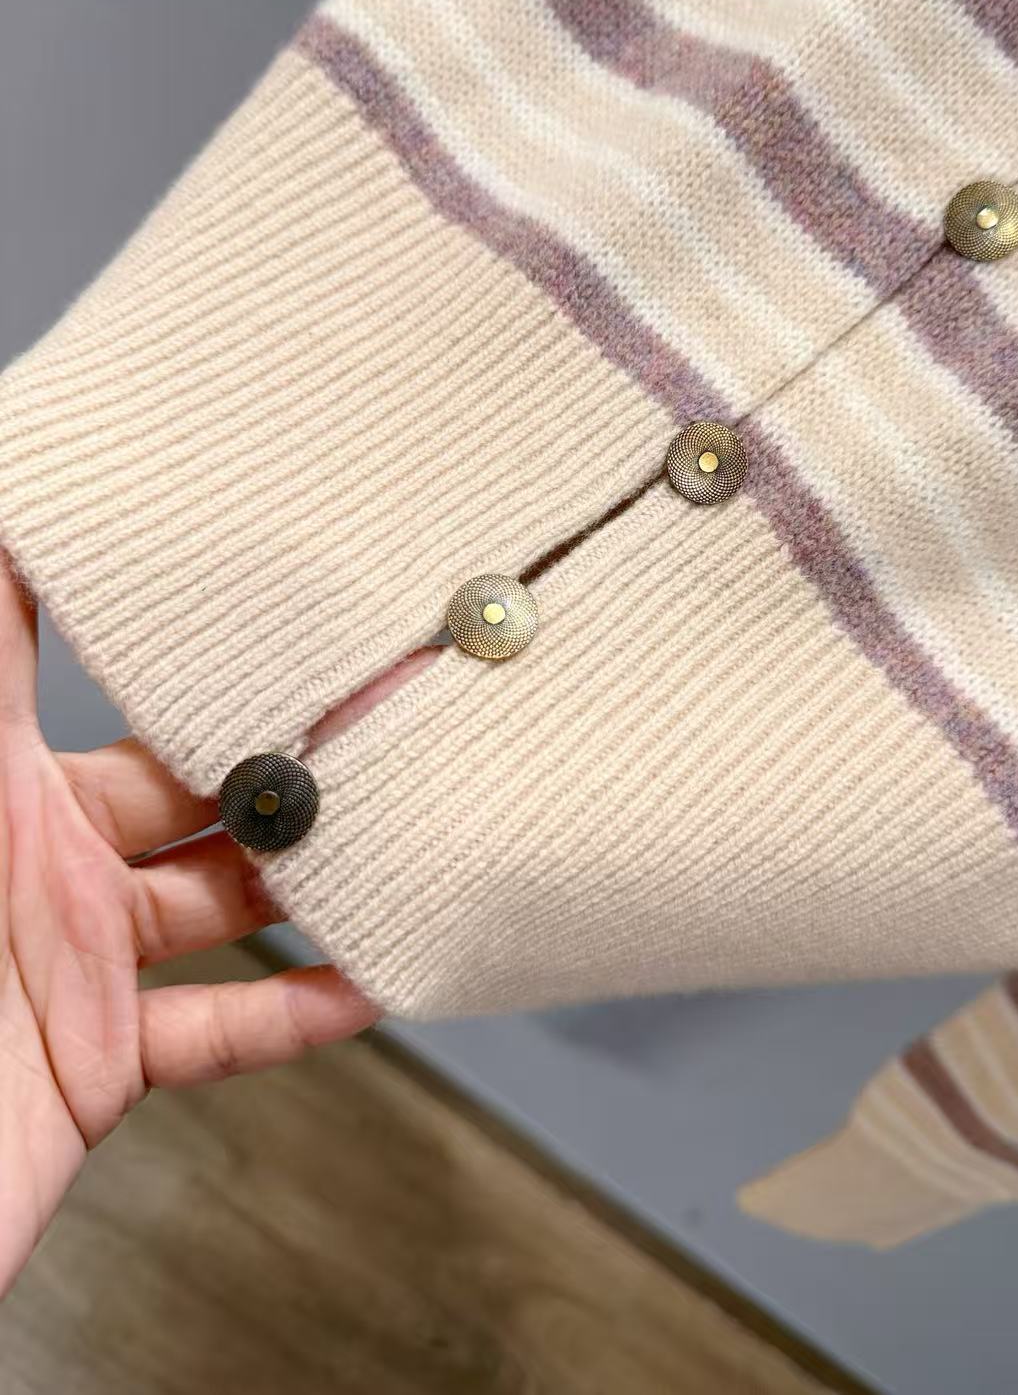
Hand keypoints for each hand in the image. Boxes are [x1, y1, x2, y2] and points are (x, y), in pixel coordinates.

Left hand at [0, 549, 376, 1294]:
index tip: (288, 608)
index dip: (201, 651)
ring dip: (314, 876)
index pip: (122, 696)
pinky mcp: (93, 1065)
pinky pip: (219, 1034)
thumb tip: (13, 527)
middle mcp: (46, 867)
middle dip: (295, 757)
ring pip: (225, 906)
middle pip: (200, 797)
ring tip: (402, 827)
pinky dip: (299, 1013)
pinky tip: (371, 975)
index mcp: (4, 787)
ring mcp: (75, 965)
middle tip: (391, 711)